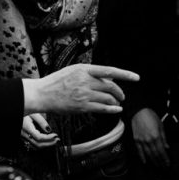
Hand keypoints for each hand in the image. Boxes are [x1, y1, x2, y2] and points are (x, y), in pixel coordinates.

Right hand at [21, 113, 58, 148]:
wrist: (18, 111)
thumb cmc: (25, 110)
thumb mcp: (34, 112)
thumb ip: (41, 121)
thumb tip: (49, 130)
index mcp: (26, 127)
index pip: (38, 137)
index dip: (48, 138)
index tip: (55, 135)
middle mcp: (24, 134)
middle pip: (37, 144)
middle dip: (49, 143)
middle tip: (57, 140)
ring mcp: (23, 137)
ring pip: (35, 146)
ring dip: (46, 145)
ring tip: (53, 141)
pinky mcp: (24, 137)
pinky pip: (33, 144)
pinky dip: (41, 144)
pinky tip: (47, 141)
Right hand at [22, 64, 138, 114]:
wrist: (42, 94)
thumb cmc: (57, 81)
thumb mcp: (73, 70)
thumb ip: (89, 73)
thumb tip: (107, 76)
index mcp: (84, 69)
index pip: (109, 71)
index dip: (125, 74)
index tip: (136, 78)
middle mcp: (85, 81)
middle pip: (111, 86)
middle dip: (120, 92)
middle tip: (122, 96)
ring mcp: (84, 94)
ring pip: (108, 98)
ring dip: (116, 101)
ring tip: (117, 103)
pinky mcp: (82, 107)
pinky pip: (102, 109)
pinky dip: (112, 110)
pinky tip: (116, 110)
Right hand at [131, 108, 169, 167]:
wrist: (138, 111)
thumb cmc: (150, 116)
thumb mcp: (160, 125)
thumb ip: (164, 137)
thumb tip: (166, 147)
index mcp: (156, 136)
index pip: (162, 151)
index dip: (165, 158)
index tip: (167, 163)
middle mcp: (148, 140)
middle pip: (155, 154)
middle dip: (160, 161)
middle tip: (163, 167)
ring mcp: (141, 140)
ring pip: (148, 154)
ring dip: (153, 161)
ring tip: (157, 166)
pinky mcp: (136, 140)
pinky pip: (139, 150)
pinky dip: (142, 157)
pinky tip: (145, 162)